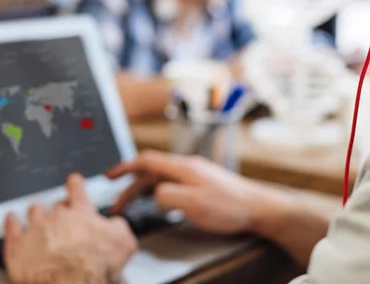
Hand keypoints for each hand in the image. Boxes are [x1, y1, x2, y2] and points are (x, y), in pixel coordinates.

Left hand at [4, 174, 137, 283]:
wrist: (71, 282)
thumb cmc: (96, 264)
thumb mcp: (124, 242)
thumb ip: (119, 226)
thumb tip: (116, 224)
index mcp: (82, 213)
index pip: (77, 188)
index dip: (75, 184)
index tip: (73, 181)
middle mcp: (57, 217)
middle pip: (55, 204)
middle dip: (59, 207)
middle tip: (61, 214)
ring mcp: (36, 229)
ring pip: (34, 211)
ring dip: (37, 212)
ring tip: (37, 214)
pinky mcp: (18, 246)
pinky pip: (12, 227)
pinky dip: (11, 221)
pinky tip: (11, 219)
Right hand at [106, 151, 265, 234]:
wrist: (260, 208)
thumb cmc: (231, 206)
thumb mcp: (192, 203)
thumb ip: (167, 196)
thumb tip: (154, 196)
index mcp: (182, 167)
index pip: (146, 160)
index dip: (124, 167)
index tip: (109, 175)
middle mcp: (188, 167)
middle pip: (151, 171)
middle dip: (130, 186)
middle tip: (117, 203)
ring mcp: (196, 175)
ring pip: (162, 179)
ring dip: (144, 191)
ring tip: (133, 205)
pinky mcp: (203, 184)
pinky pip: (173, 184)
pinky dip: (158, 193)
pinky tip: (160, 204)